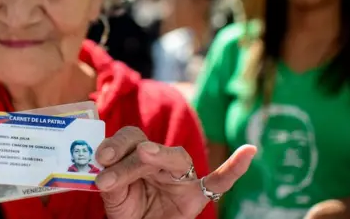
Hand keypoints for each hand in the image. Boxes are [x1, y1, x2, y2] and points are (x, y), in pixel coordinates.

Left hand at [94, 126, 255, 218]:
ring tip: (143, 156)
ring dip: (158, 155)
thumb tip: (100, 168)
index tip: (100, 156)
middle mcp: (160, 161)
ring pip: (175, 158)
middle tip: (108, 162)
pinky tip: (249, 151)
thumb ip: (111, 180)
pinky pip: (220, 181)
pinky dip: (234, 168)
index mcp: (138, 156)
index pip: (129, 139)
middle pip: (148, 145)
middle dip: (128, 154)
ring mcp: (181, 177)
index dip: (115, 143)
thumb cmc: (127, 209)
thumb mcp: (113, 195)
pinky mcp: (197, 194)